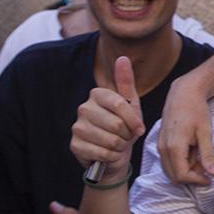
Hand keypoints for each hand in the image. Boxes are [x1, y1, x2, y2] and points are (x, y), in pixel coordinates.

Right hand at [70, 57, 142, 184]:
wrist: (115, 153)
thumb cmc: (125, 126)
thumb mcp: (131, 104)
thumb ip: (126, 82)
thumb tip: (122, 58)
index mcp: (97, 94)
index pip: (120, 104)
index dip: (133, 119)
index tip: (139, 127)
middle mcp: (83, 108)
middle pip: (116, 124)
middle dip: (127, 134)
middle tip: (125, 136)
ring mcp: (77, 127)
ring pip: (110, 140)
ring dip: (120, 146)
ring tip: (117, 143)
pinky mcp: (74, 145)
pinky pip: (102, 153)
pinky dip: (111, 156)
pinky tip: (108, 153)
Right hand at [159, 74, 213, 185]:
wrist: (183, 93)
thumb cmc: (196, 110)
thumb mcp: (205, 132)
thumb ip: (208, 155)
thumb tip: (213, 174)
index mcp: (174, 148)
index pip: (182, 176)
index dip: (197, 180)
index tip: (211, 178)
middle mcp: (163, 149)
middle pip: (174, 176)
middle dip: (192, 177)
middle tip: (208, 170)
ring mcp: (160, 146)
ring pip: (171, 170)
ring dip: (187, 170)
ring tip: (202, 159)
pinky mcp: (161, 143)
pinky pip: (169, 161)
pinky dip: (181, 163)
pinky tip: (194, 153)